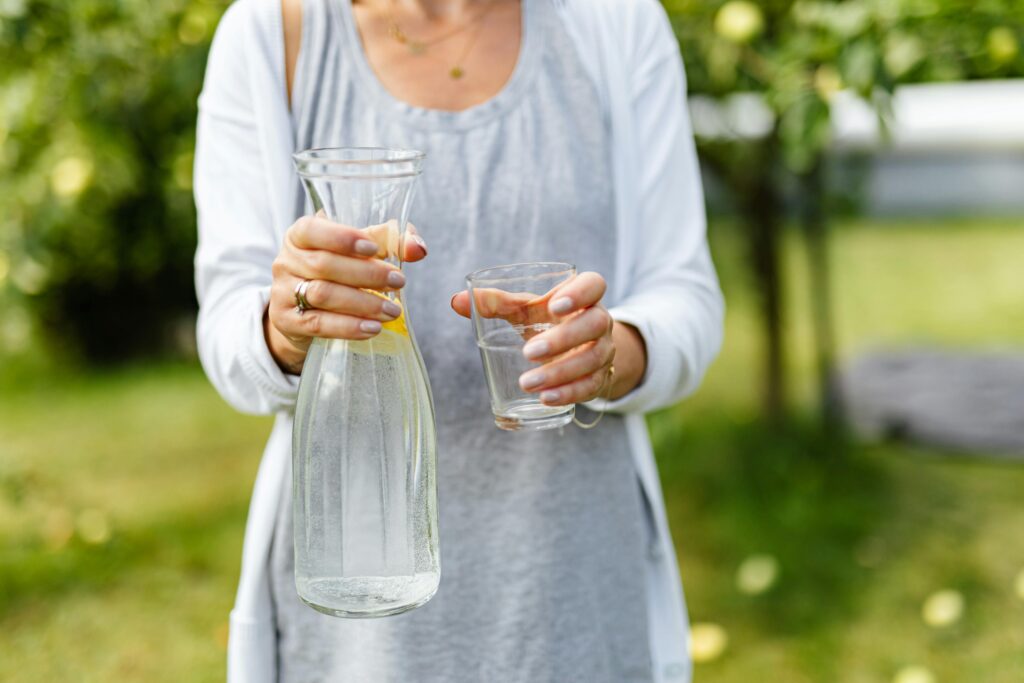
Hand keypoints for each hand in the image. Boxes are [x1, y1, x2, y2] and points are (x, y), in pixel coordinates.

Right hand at [265, 215, 427, 373]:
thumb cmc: (338, 273)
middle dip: (366, 274)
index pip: (313, 229)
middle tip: (399, 281)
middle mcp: (286, 260)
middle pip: (324, 265)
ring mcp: (282, 291)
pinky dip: (348, 327)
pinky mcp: (286, 320)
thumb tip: (418, 248)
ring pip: (323, 294)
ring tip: (392, 311)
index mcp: (300, 235)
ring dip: (362, 303)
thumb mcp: (359, 252)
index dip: (343, 238)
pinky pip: (318, 324)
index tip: (374, 248)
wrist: (305, 312)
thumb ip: (390, 242)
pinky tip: (372, 328)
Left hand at [452, 272, 644, 405]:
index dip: (579, 293)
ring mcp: (603, 350)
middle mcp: (599, 321)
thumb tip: (456, 301)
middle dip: (563, 340)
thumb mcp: (524, 309)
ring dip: (560, 373)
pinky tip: (546, 399)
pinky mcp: (599, 377)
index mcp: (583, 296)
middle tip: (528, 352)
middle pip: (594, 324)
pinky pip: (591, 386)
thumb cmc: (546, 321)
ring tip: (528, 383)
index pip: (594, 285)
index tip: (554, 306)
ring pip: (592, 359)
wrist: (575, 350)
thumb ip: (495, 303)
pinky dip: (568, 393)